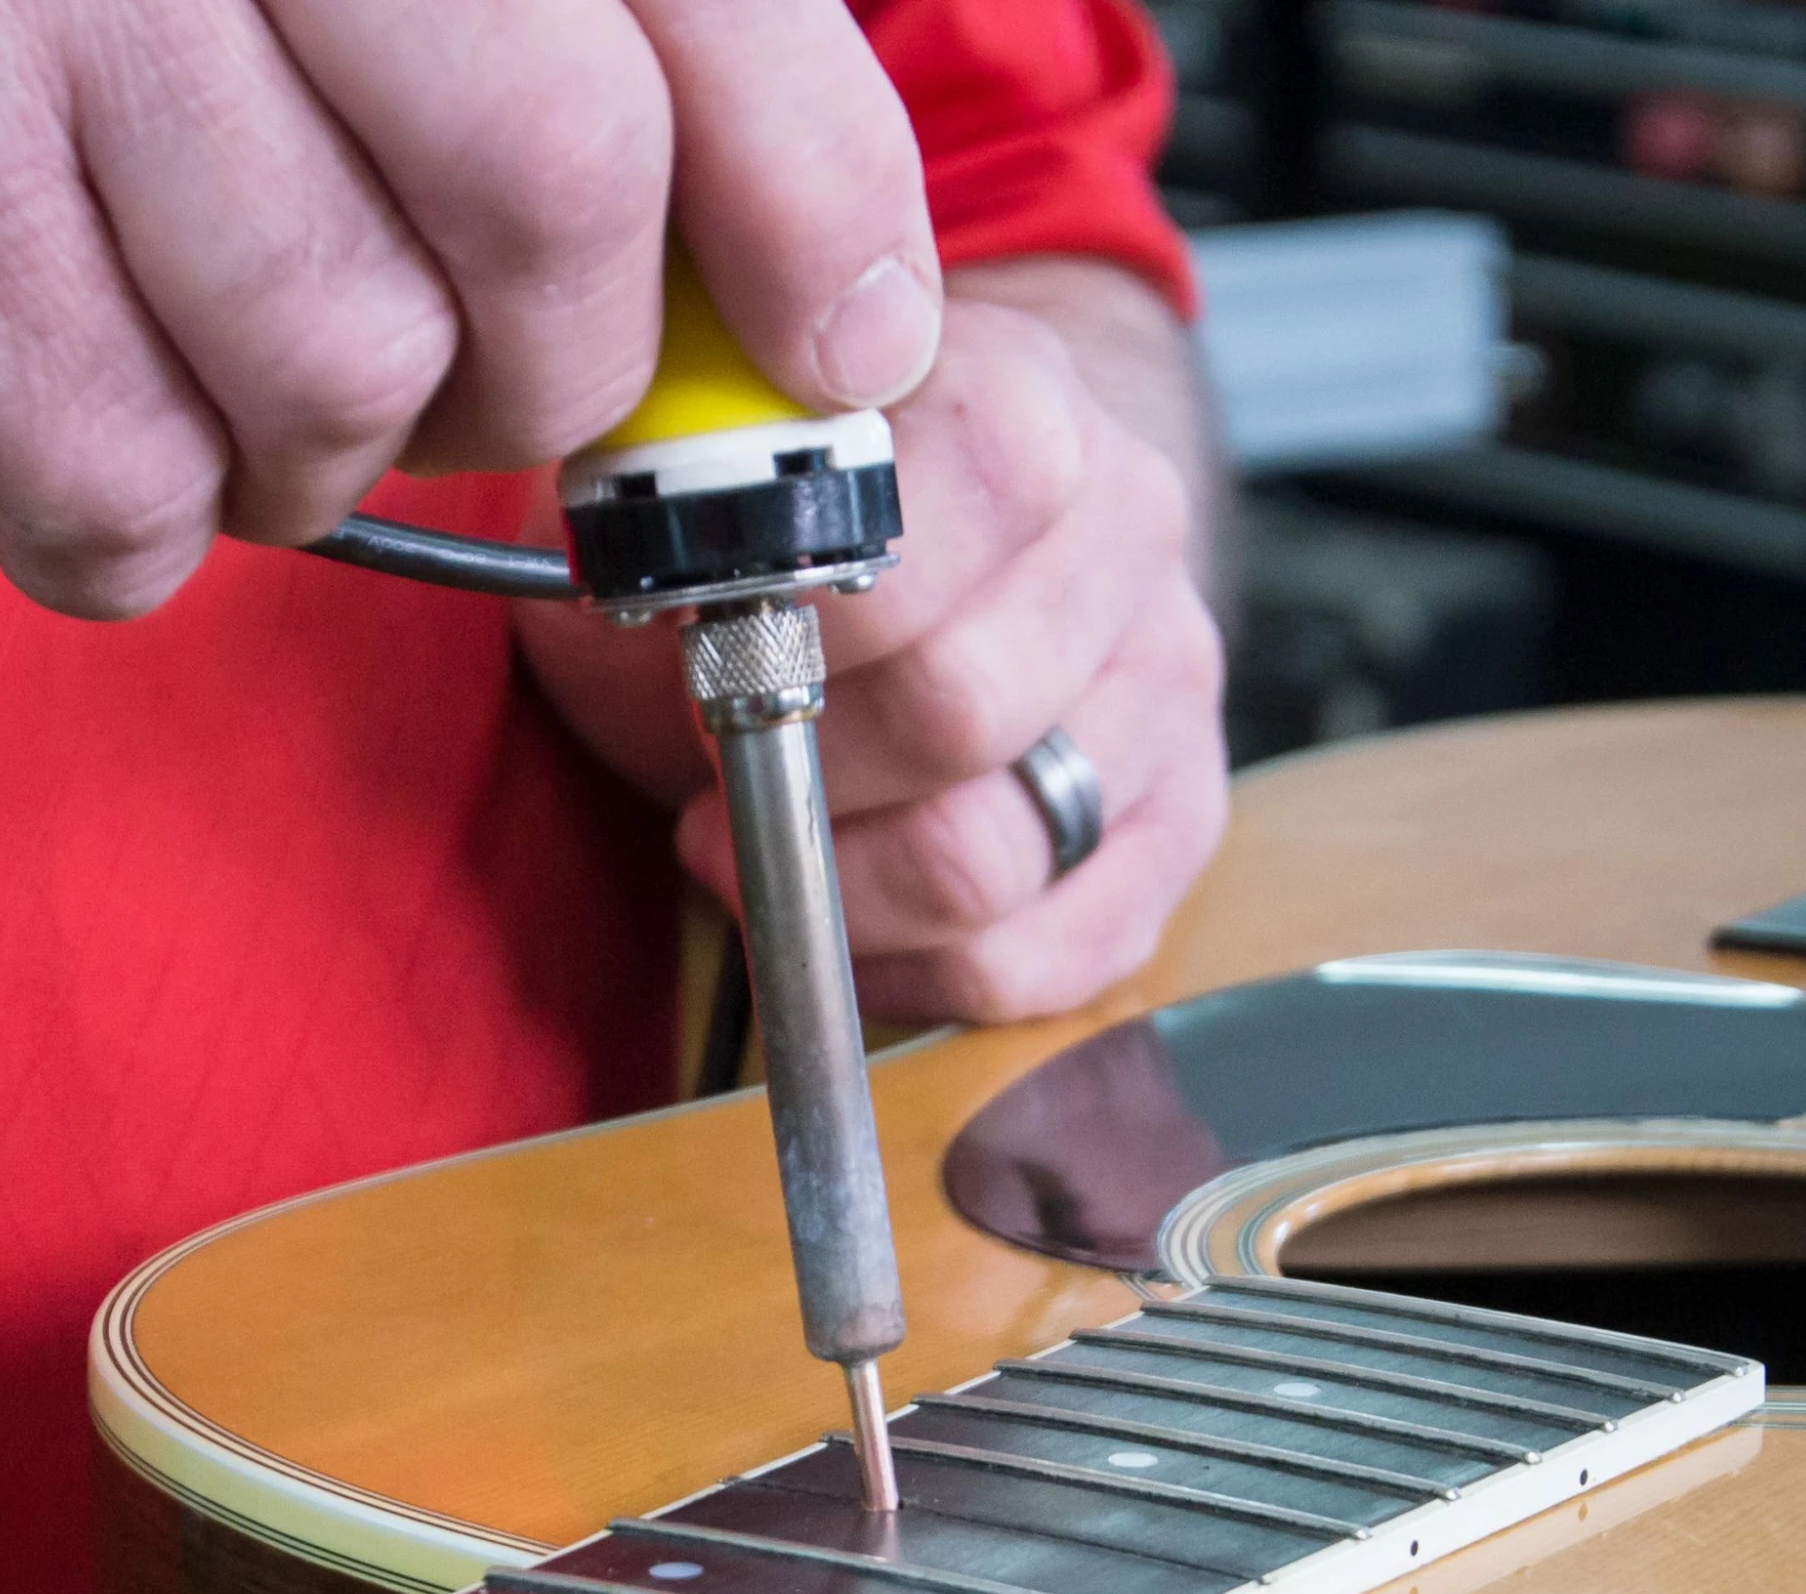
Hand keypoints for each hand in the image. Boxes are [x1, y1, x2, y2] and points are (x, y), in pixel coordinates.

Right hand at [0, 0, 940, 617]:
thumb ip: (551, 65)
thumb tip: (822, 299)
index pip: (705, 5)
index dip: (817, 206)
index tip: (841, 345)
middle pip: (558, 197)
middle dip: (548, 365)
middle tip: (468, 372)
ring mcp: (47, 15)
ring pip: (351, 371)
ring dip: (308, 447)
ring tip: (197, 357)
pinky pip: (140, 486)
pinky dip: (123, 518)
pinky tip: (47, 404)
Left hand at [518, 262, 1226, 1023]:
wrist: (980, 530)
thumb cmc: (827, 523)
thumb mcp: (728, 462)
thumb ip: (674, 498)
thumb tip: (623, 578)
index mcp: (1018, 409)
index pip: (911, 543)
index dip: (786, 632)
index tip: (708, 655)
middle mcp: (1126, 537)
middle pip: (954, 717)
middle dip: (803, 772)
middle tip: (725, 772)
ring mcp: (1168, 687)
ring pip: (989, 863)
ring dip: (842, 889)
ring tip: (773, 853)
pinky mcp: (1181, 822)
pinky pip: (1037, 960)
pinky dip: (914, 972)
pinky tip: (858, 928)